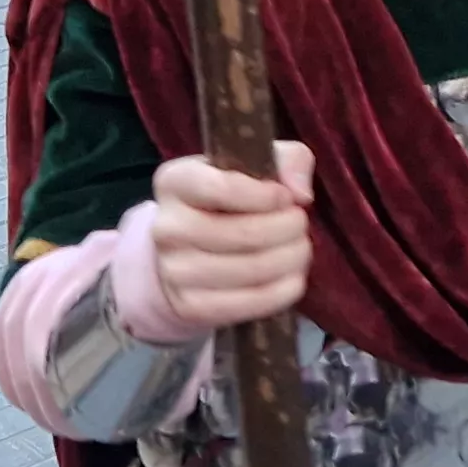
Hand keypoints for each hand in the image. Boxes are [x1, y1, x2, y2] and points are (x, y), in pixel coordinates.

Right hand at [148, 141, 315, 330]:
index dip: (266, 195)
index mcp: (174, 182)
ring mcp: (175, 271)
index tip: (286, 198)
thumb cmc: (228, 200)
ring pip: (252, 269)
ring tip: (299, 248)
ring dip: (291, 259)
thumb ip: (287, 160)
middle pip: (244, 233)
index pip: (222, 187)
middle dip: (288, 228)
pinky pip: (250, 303)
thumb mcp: (252, 165)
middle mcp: (167, 227)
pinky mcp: (190, 306)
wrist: (187, 252)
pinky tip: (292, 277)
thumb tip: (300, 193)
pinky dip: (283, 290)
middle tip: (300, 224)